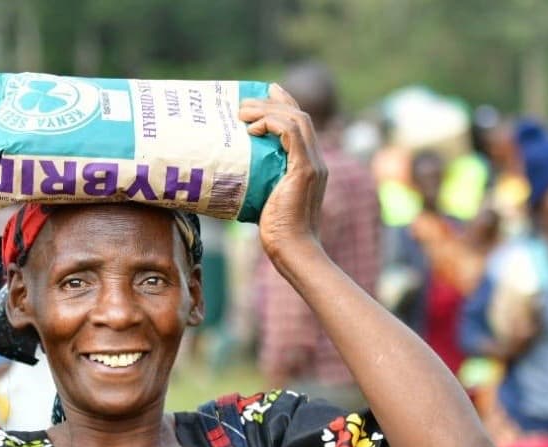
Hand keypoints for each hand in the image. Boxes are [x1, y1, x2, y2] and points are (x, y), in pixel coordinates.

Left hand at [238, 84, 327, 264]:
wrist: (294, 250)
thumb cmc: (277, 233)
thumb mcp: (266, 200)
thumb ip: (260, 183)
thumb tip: (231, 176)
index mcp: (310, 165)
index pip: (300, 124)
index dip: (284, 104)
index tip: (264, 94)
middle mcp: (316, 160)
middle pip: (299, 115)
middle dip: (272, 101)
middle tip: (244, 102)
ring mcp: (313, 164)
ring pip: (296, 119)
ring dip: (268, 109)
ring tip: (242, 112)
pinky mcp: (305, 170)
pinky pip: (291, 133)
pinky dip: (272, 124)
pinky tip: (252, 130)